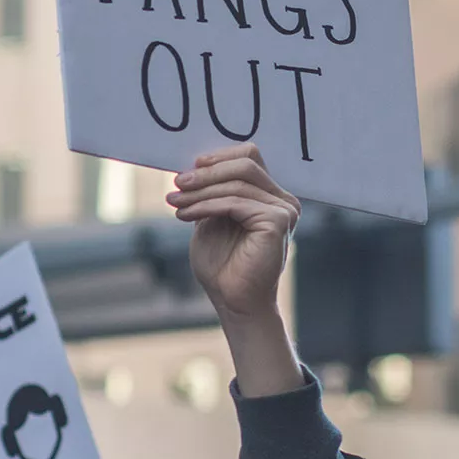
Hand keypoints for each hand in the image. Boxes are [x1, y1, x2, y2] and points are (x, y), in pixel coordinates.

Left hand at [166, 145, 302, 397]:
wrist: (233, 301)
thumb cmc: (222, 265)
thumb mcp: (211, 218)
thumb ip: (211, 192)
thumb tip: (194, 163)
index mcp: (270, 196)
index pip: (249, 157)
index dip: (218, 157)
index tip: (188, 168)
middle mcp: (282, 200)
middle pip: (245, 163)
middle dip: (206, 172)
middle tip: (177, 182)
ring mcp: (284, 210)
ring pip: (237, 182)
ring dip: (200, 190)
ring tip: (174, 201)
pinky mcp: (278, 221)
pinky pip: (236, 202)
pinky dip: (206, 205)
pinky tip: (185, 214)